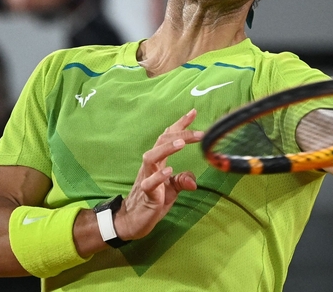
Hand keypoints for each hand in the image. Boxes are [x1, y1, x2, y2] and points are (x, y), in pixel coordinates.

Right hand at [114, 109, 203, 240]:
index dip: (180, 125)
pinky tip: (169, 171)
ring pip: (151, 157)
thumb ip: (183, 180)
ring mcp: (147, 179)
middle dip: (180, 134)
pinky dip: (159, 176)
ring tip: (181, 143)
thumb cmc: (153, 201)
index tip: (193, 112)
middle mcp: (151, 166)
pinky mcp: (146, 195)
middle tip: (199, 133)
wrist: (133, 221)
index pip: (168, 138)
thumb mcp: (173, 189)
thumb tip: (193, 180)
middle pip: (161, 142)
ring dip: (167, 149)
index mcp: (159, 162)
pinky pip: (150, 183)